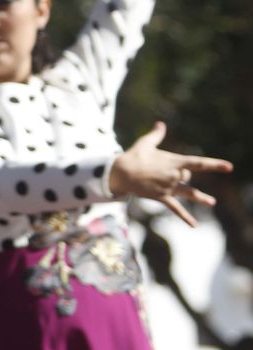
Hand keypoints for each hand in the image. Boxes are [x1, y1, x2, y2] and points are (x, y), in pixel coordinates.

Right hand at [109, 122, 232, 226]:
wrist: (120, 173)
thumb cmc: (133, 156)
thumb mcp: (145, 143)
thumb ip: (156, 135)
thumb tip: (160, 124)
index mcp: (174, 162)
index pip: (198, 163)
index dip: (214, 165)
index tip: (229, 167)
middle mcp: (174, 175)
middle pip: (187, 177)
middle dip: (180, 175)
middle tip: (159, 171)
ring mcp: (169, 187)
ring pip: (189, 194)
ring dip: (201, 198)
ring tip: (212, 202)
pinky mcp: (161, 197)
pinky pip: (176, 209)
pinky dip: (185, 217)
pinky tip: (194, 225)